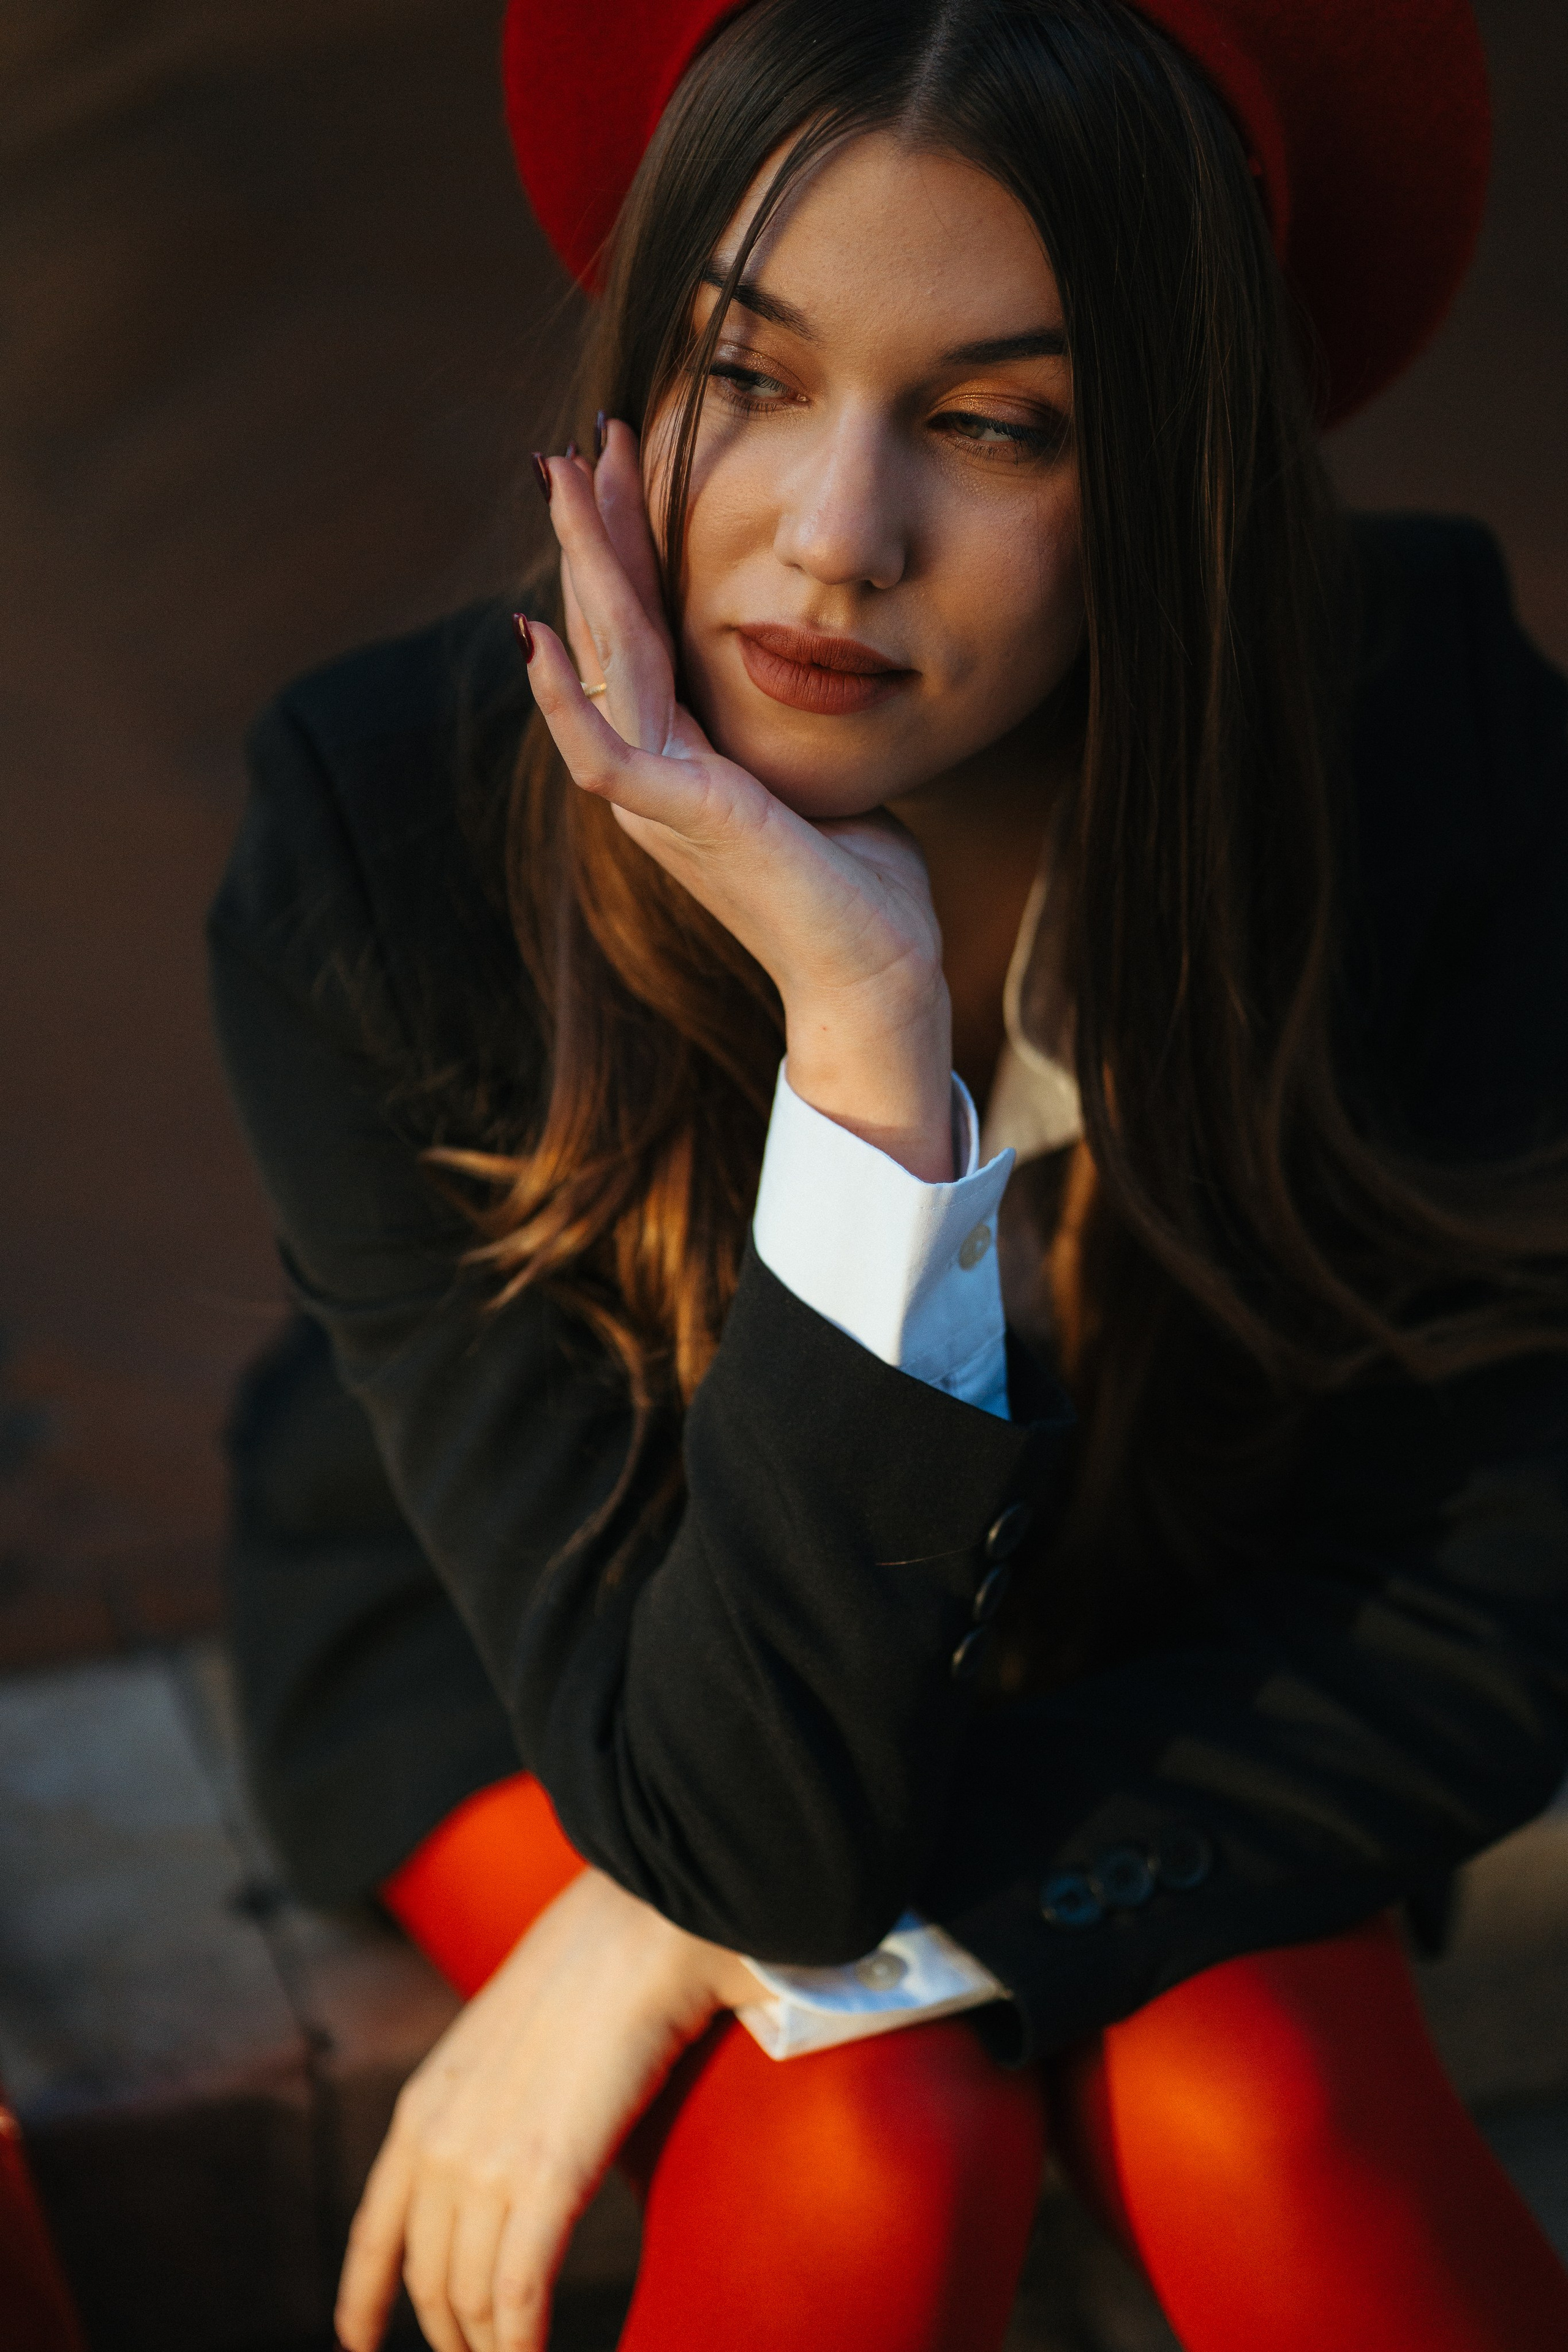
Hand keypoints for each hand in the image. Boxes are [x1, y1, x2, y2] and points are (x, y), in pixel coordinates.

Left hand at [335, 1867, 758, 2351]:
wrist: (638, 1926)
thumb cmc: (593, 1972)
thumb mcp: (505, 2040)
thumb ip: (494, 2100)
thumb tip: (520, 2149)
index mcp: (425, 2105)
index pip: (374, 2229)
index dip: (362, 2297)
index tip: (357, 2343)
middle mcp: (440, 2141)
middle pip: (431, 2279)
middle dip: (453, 2333)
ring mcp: (489, 2162)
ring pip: (472, 2299)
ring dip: (491, 2346)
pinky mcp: (548, 2178)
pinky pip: (519, 2297)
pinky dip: (520, 2346)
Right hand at [530, 430, 953, 1180]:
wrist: (875, 980)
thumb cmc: (864, 892)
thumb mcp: (820, 779)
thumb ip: (784, 732)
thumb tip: (810, 670)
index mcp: (683, 761)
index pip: (642, 634)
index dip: (630, 551)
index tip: (626, 468)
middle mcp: (654, 774)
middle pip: (608, 631)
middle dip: (595, 532)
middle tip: (573, 444)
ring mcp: (658, 800)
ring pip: (601, 663)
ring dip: (583, 568)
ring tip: (566, 482)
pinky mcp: (678, 822)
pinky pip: (603, 748)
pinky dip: (565, 693)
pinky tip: (539, 631)